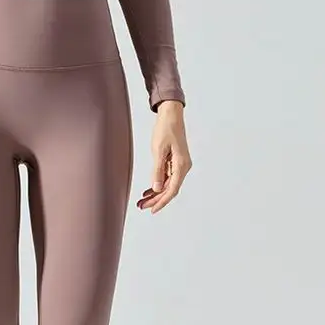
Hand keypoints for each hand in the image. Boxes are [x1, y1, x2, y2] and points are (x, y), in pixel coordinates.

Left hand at [136, 100, 191, 214]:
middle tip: (141, 206)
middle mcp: (183, 167)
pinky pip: (167, 178)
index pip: (172, 190)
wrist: (171, 114)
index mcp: (182, 165)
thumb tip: (157, 188)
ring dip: (156, 194)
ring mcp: (180, 165)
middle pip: (170, 189)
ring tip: (142, 200)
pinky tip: (148, 190)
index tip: (152, 210)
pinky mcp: (175, 162)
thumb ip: (157, 170)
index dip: (161, 202)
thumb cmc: (166, 128)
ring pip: (168, 185)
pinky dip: (157, 184)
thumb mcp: (158, 150)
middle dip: (156, 200)